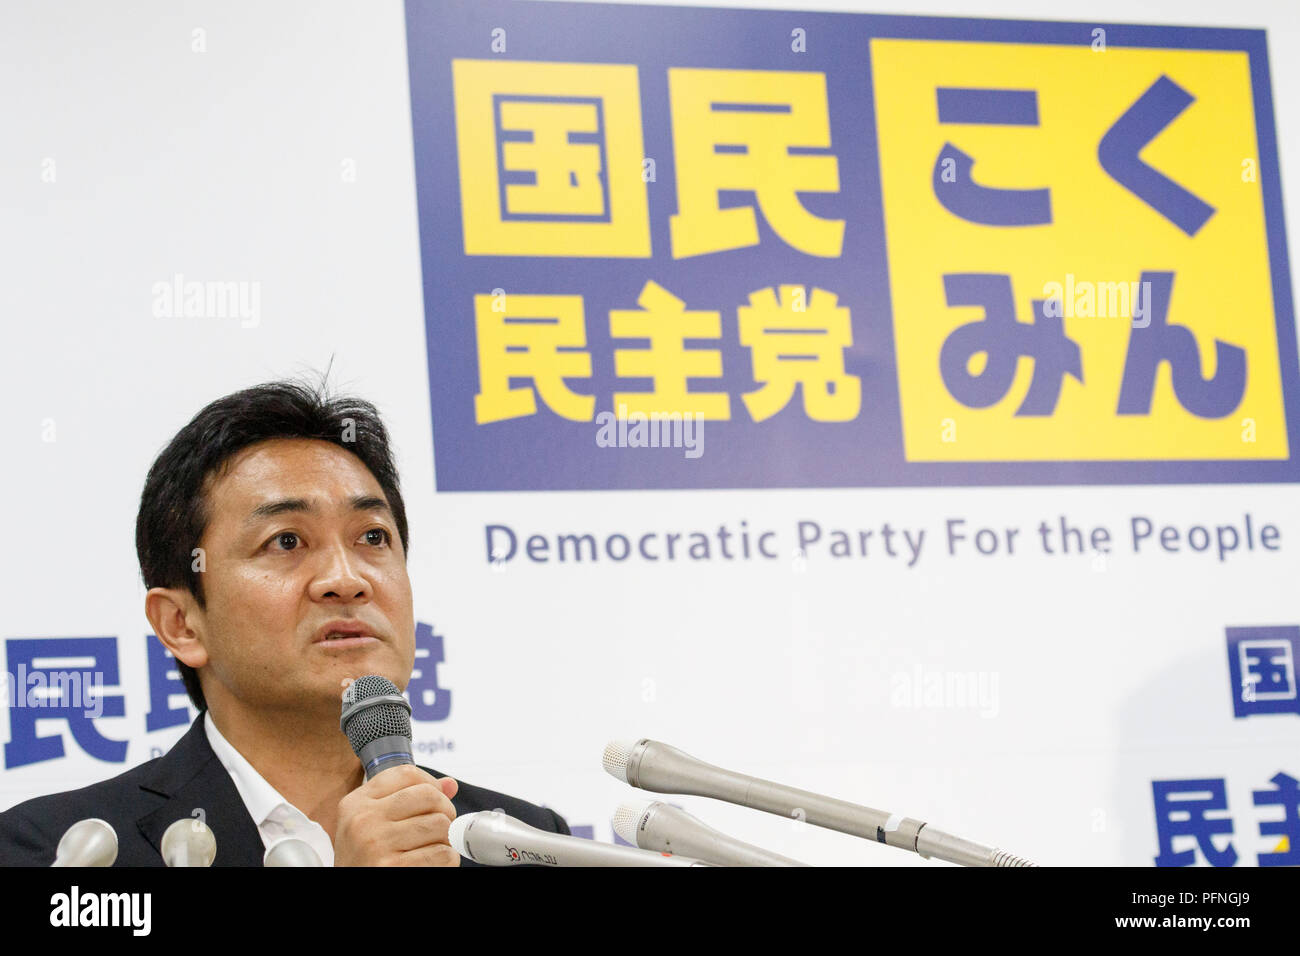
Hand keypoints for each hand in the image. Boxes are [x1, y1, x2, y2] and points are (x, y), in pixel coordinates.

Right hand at [334, 764, 459, 865]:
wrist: (346, 892)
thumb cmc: (363, 861)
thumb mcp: (371, 825)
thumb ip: (406, 799)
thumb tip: (449, 784)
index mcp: (356, 803)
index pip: (407, 774)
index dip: (432, 784)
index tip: (434, 801)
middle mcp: (363, 820)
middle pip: (429, 795)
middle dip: (446, 811)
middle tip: (441, 828)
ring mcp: (376, 844)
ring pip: (440, 824)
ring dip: (446, 839)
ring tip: (434, 848)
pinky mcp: (391, 868)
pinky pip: (442, 854)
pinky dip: (447, 860)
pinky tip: (433, 865)